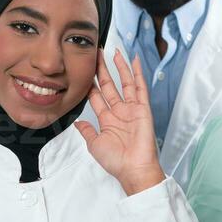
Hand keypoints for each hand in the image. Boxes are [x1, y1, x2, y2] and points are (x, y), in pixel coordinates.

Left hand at [75, 49, 164, 195]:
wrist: (133, 169)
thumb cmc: (116, 161)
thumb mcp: (94, 145)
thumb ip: (87, 131)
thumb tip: (78, 123)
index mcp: (107, 120)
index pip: (97, 96)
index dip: (91, 83)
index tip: (85, 70)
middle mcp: (119, 112)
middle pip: (109, 85)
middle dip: (102, 69)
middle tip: (97, 54)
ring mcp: (131, 109)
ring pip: (124, 82)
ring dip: (119, 67)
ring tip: (113, 52)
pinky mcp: (142, 108)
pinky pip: (140, 87)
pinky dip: (138, 73)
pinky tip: (134, 61)